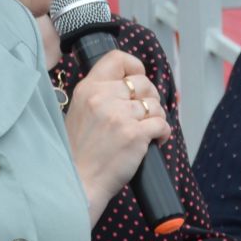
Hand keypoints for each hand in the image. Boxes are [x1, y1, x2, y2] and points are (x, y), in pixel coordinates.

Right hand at [64, 51, 171, 217]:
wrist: (77, 181)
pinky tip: (154, 142)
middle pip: (144, 83)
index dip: (135, 67)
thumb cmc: (80, 152)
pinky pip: (163, 124)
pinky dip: (163, 134)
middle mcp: (103, 98)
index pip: (118, 59)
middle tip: (142, 115)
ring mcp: (120, 115)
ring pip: (156, 105)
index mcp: (88, 89)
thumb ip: (101, 96)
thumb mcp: (80, 112)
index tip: (137, 80)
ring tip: (143, 132)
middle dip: (150, 99)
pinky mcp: (135, 134)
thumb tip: (131, 86)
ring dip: (156, 119)